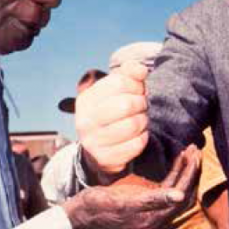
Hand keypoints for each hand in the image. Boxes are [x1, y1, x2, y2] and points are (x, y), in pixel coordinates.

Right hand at [63, 145, 199, 228]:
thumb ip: (153, 199)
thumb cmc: (98, 205)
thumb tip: (179, 195)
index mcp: (154, 221)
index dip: (189, 176)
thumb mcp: (125, 201)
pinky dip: (173, 174)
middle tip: (195, 149)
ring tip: (190, 151)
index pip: (180, 196)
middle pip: (182, 193)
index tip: (194, 155)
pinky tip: (177, 159)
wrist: (80, 211)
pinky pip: (165, 188)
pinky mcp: (145, 203)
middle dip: (191, 171)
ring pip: (176, 190)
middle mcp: (157, 218)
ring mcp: (152, 211)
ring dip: (184, 171)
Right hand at [76, 61, 149, 175]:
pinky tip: (138, 135)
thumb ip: (128, 74)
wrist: (98, 150)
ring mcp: (93, 141)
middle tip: (141, 107)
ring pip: (133, 125)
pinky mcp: (105, 158)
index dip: (136, 85)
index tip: (138, 91)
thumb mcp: (114, 91)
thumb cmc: (111, 113)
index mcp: (86, 99)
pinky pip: (136, 145)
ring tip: (140, 120)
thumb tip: (141, 70)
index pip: (119, 82)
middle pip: (126, 105)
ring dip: (143, 121)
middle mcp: (85, 120)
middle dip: (141, 104)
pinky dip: (143, 138)